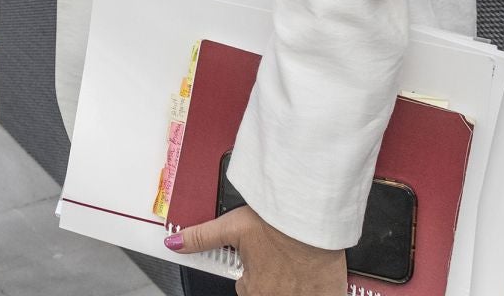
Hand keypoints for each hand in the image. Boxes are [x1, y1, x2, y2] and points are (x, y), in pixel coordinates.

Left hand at [168, 206, 348, 295]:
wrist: (312, 216)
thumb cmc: (275, 221)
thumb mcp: (231, 226)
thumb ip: (201, 238)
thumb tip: (174, 243)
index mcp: (254, 289)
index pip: (246, 289)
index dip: (253, 273)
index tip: (261, 261)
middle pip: (269, 292)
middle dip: (273, 278)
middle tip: (280, 257)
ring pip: (291, 292)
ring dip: (293, 283)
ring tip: (296, 261)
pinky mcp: (329, 295)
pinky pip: (320, 295)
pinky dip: (318, 287)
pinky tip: (314, 271)